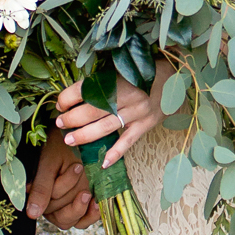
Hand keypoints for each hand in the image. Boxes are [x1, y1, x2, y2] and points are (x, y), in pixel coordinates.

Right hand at [27, 131, 97, 228]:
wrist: (71, 138)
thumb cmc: (55, 148)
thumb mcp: (49, 164)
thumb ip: (41, 188)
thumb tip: (32, 214)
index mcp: (37, 196)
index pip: (47, 208)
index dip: (61, 190)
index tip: (74, 167)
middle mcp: (50, 205)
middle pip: (63, 217)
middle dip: (72, 193)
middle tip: (78, 170)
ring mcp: (67, 207)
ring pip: (76, 220)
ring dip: (82, 204)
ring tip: (86, 188)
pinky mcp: (81, 205)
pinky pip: (86, 219)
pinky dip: (92, 213)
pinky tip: (96, 202)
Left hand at [54, 59, 175, 169]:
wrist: (174, 75)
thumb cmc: (142, 72)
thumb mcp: (121, 70)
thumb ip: (102, 82)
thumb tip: (74, 96)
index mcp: (117, 78)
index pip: (85, 89)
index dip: (68, 98)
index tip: (60, 103)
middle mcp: (127, 96)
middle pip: (92, 111)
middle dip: (72, 118)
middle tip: (60, 122)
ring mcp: (138, 112)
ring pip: (106, 127)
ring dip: (84, 135)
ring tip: (69, 140)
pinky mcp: (146, 124)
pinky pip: (128, 141)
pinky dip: (116, 153)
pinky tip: (103, 163)